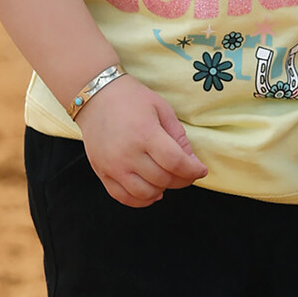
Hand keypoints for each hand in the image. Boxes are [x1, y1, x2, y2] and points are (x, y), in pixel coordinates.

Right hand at [77, 74, 207, 207]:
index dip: (193, 170)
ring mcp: (113, 166)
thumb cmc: (131, 98)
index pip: (175, 163)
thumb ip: (177, 135)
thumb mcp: (160, 107)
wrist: (96, 96)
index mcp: (145, 133)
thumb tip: (191, 161)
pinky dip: (141, 200)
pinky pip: (124, 198)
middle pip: (162, 179)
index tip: (201, 170)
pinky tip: (151, 191)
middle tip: (187, 173)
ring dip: (162, 190)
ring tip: (168, 179)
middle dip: (181, 180)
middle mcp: (128, 154)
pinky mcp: (102, 173)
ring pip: (145, 194)